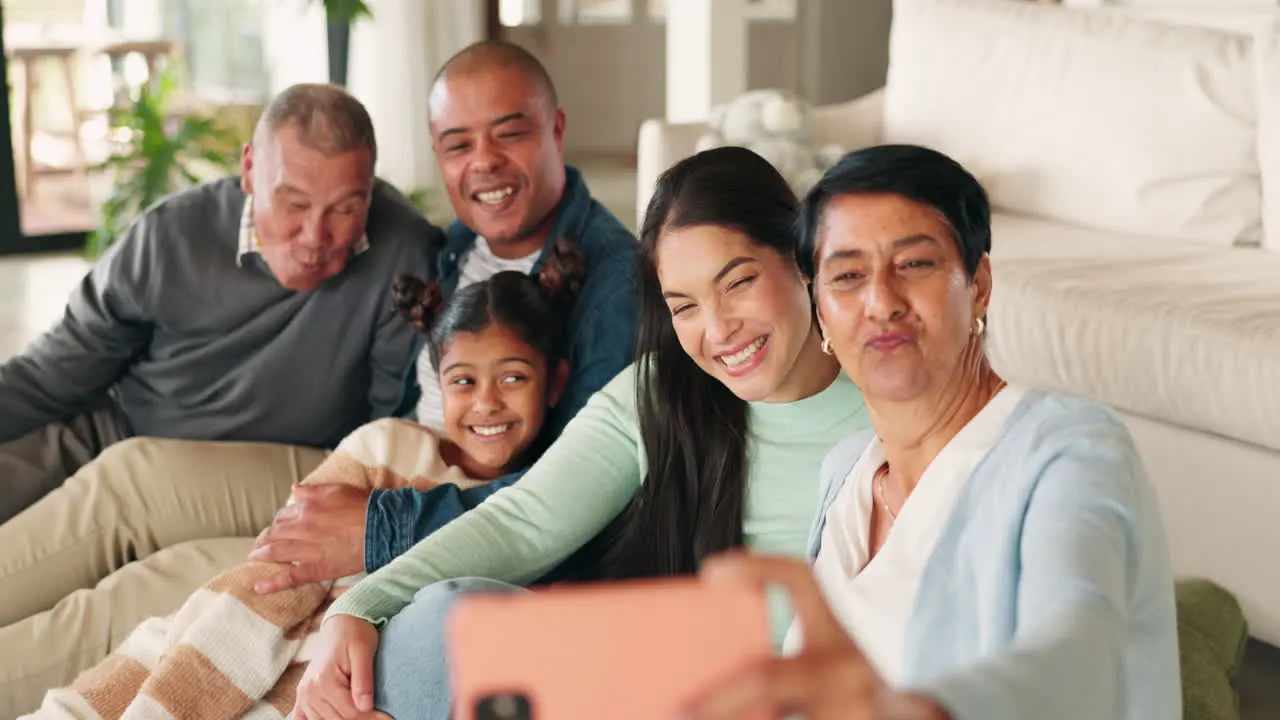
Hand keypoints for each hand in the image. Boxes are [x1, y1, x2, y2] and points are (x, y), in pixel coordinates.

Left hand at [249, 484, 370, 593]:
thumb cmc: (364, 506)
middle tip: (261, 543)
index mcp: (307, 507)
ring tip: (254, 558)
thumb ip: (312, 491)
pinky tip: (258, 587)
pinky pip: (290, 577)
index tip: (280, 526)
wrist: (382, 528)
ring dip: (261, 555)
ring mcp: (308, 549)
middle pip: (275, 533)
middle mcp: (303, 527)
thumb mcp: (337, 489)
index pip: (284, 514)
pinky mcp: (316, 568)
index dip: (280, 521)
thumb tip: (294, 490)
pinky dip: (273, 583)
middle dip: (265, 538)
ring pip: (276, 552)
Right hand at [293, 614, 383, 719]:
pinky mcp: (303, 695)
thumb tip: (365, 707)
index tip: (388, 717)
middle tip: (380, 715)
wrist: (342, 623)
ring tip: (363, 711)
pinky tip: (329, 717)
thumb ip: (363, 680)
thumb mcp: (364, 652)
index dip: (372, 717)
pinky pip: (302, 719)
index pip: (351, 713)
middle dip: (361, 719)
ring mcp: (304, 695)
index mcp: (324, 681)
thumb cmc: (356, 634)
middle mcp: (310, 691)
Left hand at [682, 553, 950, 719]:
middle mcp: (848, 670)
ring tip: (687, 719)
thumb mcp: (831, 667)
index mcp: (837, 637)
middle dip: (719, 699)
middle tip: (678, 708)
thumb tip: (697, 691)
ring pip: (784, 718)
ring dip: (731, 717)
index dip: (757, 569)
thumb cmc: (857, 692)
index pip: (802, 582)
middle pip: (771, 677)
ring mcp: (859, 708)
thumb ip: (783, 669)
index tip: (709, 572)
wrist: (931, 718)